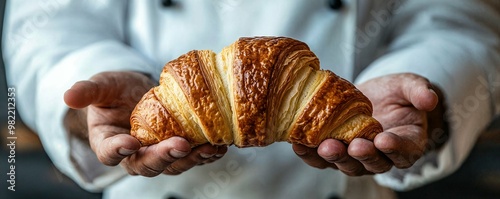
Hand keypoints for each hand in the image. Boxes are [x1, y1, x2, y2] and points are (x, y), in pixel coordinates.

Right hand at [63, 71, 226, 176]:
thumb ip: (88, 91)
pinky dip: (206, 154)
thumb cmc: (117, 90)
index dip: (118, 150)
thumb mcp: (101, 86)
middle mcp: (134, 154)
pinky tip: (218, 147)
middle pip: (146, 165)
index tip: (130, 142)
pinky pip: (191, 157)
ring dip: (191, 159)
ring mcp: (157, 153)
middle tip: (179, 145)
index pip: (109, 152)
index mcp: (108, 142)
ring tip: (208, 148)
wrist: (139, 91)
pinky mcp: (178, 148)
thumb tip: (68, 95)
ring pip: (173, 165)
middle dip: (163, 157)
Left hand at [293, 73, 441, 175]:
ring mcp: (356, 157)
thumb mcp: (409, 87)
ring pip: (346, 164)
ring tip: (325, 146)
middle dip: (362, 155)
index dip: (395, 149)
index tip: (384, 140)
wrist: (370, 96)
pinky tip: (299, 145)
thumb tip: (430, 98)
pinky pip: (321, 159)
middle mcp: (381, 157)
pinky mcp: (335, 152)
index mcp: (406, 144)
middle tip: (354, 146)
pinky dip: (310, 155)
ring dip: (335, 157)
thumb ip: (419, 92)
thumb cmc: (394, 95)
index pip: (404, 152)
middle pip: (373, 163)